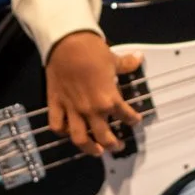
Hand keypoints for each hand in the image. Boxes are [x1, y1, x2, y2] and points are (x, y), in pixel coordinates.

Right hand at [45, 31, 143, 152]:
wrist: (67, 43)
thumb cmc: (91, 50)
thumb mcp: (113, 58)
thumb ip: (126, 64)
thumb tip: (138, 58)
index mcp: (108, 100)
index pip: (125, 116)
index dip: (132, 120)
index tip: (135, 121)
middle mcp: (91, 110)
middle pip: (104, 137)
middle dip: (113, 145)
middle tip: (117, 146)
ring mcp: (72, 110)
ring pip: (80, 139)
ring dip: (90, 148)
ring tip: (96, 151)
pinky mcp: (56, 104)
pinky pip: (57, 126)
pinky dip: (63, 132)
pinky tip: (68, 132)